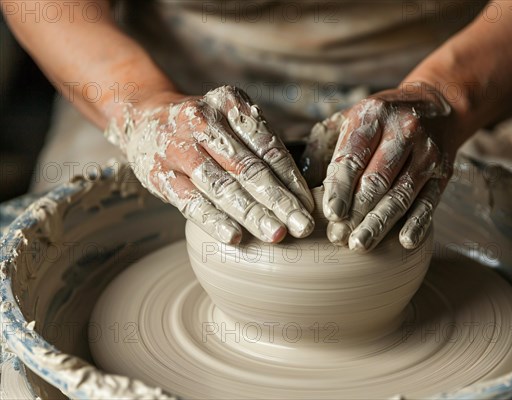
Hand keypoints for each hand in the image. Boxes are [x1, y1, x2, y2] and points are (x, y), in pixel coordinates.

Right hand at [105, 86, 314, 243]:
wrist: (144, 119)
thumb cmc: (204, 128)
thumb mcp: (231, 120)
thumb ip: (259, 146)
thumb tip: (300, 190)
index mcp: (229, 102)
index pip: (267, 146)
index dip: (291, 178)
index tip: (309, 206)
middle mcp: (203, 120)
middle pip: (248, 168)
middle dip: (280, 201)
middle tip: (303, 227)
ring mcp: (178, 147)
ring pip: (222, 186)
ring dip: (252, 214)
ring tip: (276, 235)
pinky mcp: (159, 174)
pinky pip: (190, 201)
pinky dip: (213, 220)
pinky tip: (234, 237)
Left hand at [306, 82, 461, 251]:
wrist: (436, 106)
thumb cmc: (379, 121)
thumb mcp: (347, 121)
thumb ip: (322, 150)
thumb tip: (301, 188)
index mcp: (374, 115)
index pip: (354, 157)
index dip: (341, 188)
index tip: (331, 214)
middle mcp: (403, 131)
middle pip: (377, 179)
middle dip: (357, 212)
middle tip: (339, 237)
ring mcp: (427, 153)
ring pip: (402, 194)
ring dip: (380, 223)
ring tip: (361, 244)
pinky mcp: (443, 172)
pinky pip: (430, 201)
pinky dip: (418, 223)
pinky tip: (404, 241)